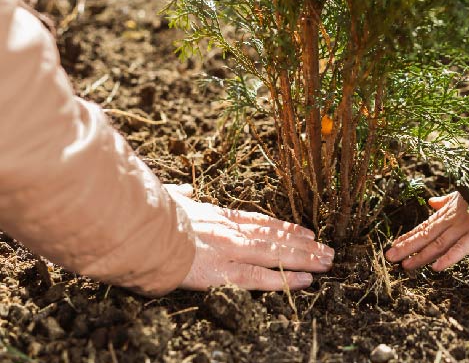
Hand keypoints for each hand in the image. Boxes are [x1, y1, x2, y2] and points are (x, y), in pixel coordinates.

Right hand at [164, 184, 333, 290]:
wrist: (137, 229)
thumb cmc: (150, 214)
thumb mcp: (169, 199)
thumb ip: (181, 196)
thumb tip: (185, 190)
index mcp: (219, 216)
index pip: (260, 222)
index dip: (286, 228)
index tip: (306, 231)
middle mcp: (230, 232)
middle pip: (275, 238)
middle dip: (304, 245)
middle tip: (328, 249)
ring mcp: (229, 251)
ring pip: (275, 255)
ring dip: (304, 259)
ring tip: (327, 262)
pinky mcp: (221, 272)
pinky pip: (259, 278)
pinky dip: (283, 279)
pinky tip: (305, 281)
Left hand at [385, 192, 468, 270]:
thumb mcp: (462, 195)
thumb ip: (446, 201)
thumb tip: (432, 202)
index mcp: (447, 213)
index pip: (423, 227)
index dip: (408, 237)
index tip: (393, 246)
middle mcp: (451, 221)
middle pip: (425, 236)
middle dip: (406, 247)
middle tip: (389, 258)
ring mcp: (463, 228)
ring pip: (437, 244)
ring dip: (420, 256)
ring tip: (405, 265)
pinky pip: (461, 248)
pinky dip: (448, 258)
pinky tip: (435, 267)